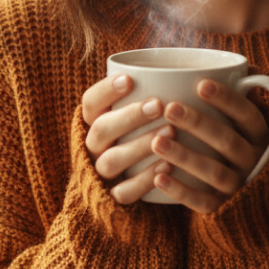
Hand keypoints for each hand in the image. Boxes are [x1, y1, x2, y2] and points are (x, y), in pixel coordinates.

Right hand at [82, 73, 175, 204]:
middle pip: (101, 129)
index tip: (129, 79)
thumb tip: (179, 70)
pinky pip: (124, 192)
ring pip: (112, 160)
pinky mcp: (114, 198)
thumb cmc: (138, 137)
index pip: (90, 103)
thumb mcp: (134, 115)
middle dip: (129, 116)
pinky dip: (144, 180)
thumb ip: (145, 96)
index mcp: (94, 122)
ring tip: (170, 132)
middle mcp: (93, 146)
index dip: (105, 90)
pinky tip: (167, 166)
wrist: (125, 183)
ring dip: (140, 145)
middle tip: (158, 104)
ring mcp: (101, 173)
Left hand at [150, 77, 268, 213]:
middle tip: (169, 108)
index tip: (200, 83)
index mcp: (260, 134)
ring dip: (185, 157)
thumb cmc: (240, 140)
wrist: (256, 195)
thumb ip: (244, 94)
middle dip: (198, 124)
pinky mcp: (223, 207)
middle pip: (228, 141)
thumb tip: (245, 66)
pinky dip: (181, 192)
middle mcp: (253, 160)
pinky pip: (204, 202)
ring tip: (156, 141)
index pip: (248, 114)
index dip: (227, 99)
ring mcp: (239, 185)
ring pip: (214, 172)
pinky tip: (158, 177)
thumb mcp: (248, 119)